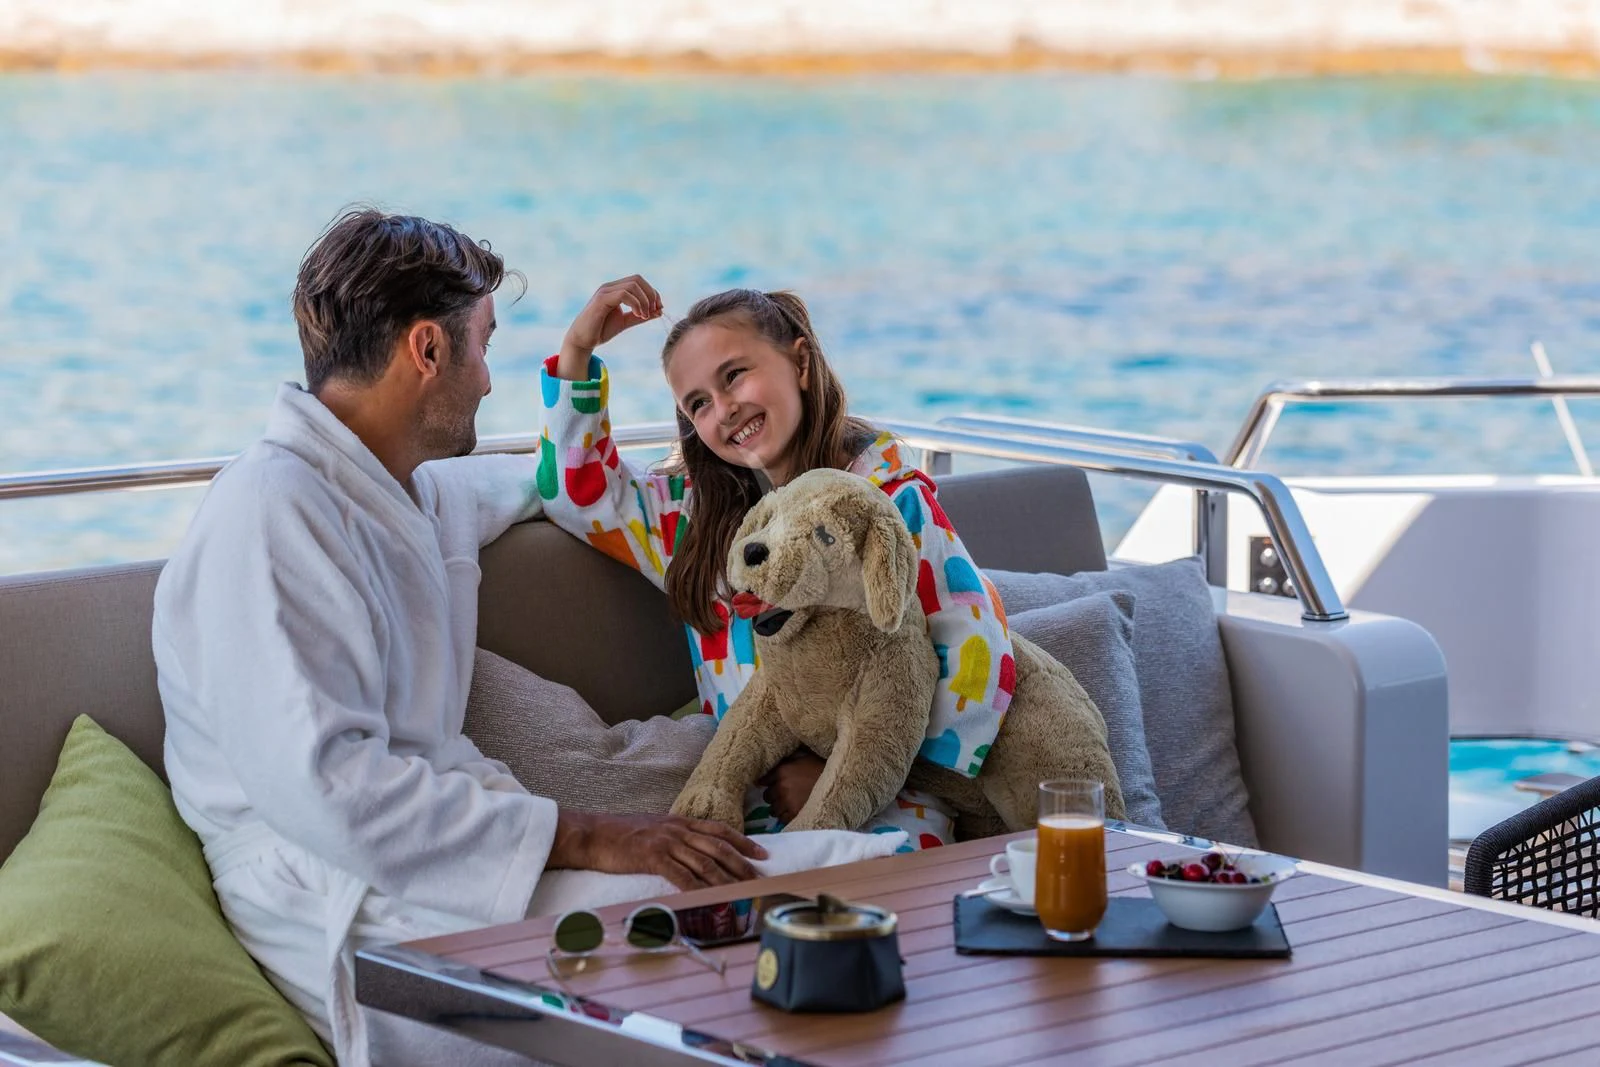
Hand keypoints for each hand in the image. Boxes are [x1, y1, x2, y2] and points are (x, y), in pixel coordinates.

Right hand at [550, 810, 767, 889]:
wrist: (591, 834)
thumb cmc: (617, 834)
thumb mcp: (652, 829)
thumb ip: (672, 837)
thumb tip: (688, 851)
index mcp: (679, 822)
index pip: (719, 830)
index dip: (743, 841)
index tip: (761, 854)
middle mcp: (677, 830)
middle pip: (719, 847)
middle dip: (743, 864)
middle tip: (760, 877)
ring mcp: (666, 842)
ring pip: (706, 862)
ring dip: (728, 879)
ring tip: (744, 891)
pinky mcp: (653, 857)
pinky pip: (682, 875)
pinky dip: (700, 888)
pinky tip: (712, 898)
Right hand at [556, 275, 663, 377]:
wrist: (582, 340)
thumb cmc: (601, 330)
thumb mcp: (626, 322)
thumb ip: (641, 315)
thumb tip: (659, 311)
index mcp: (615, 289)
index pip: (639, 281)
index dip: (652, 292)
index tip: (659, 308)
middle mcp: (610, 287)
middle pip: (637, 279)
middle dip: (651, 294)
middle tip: (655, 310)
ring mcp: (605, 291)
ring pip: (632, 285)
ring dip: (644, 300)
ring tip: (644, 316)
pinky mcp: (601, 300)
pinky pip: (624, 294)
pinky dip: (636, 304)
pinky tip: (638, 315)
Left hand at [758, 750, 826, 825]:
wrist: (838, 783)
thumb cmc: (822, 768)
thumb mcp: (804, 757)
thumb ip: (789, 760)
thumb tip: (779, 761)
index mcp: (782, 771)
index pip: (763, 780)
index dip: (767, 783)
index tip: (769, 785)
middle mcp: (781, 787)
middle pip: (767, 796)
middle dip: (773, 796)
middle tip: (781, 796)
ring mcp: (787, 802)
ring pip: (773, 809)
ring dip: (778, 808)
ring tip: (786, 806)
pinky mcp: (794, 814)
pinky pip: (782, 819)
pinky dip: (785, 816)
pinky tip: (792, 812)